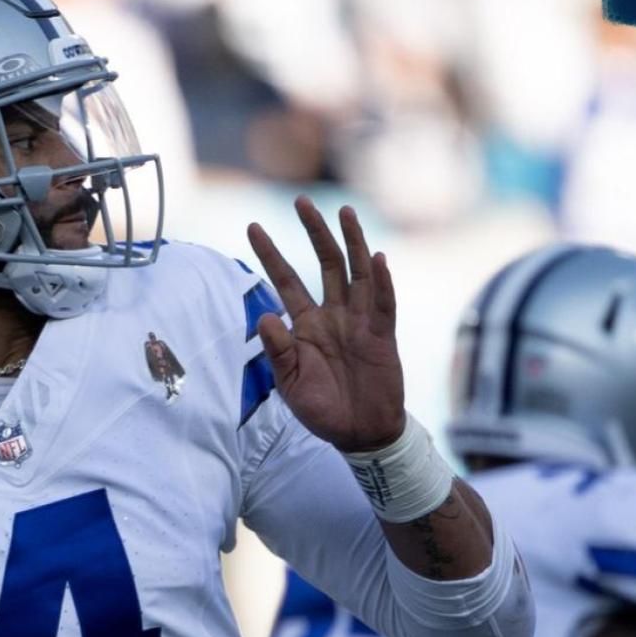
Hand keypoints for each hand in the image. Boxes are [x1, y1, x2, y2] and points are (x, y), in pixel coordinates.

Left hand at [246, 197, 405, 452]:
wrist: (359, 434)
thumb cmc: (321, 409)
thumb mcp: (289, 384)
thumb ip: (278, 350)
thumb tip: (263, 316)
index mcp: (305, 324)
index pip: (286, 280)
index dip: (270, 254)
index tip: (252, 226)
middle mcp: (333, 314)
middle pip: (324, 263)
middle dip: (313, 232)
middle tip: (301, 202)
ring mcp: (359, 322)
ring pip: (356, 272)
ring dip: (351, 242)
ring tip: (344, 212)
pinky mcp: (382, 335)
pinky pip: (383, 304)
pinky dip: (381, 282)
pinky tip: (377, 259)